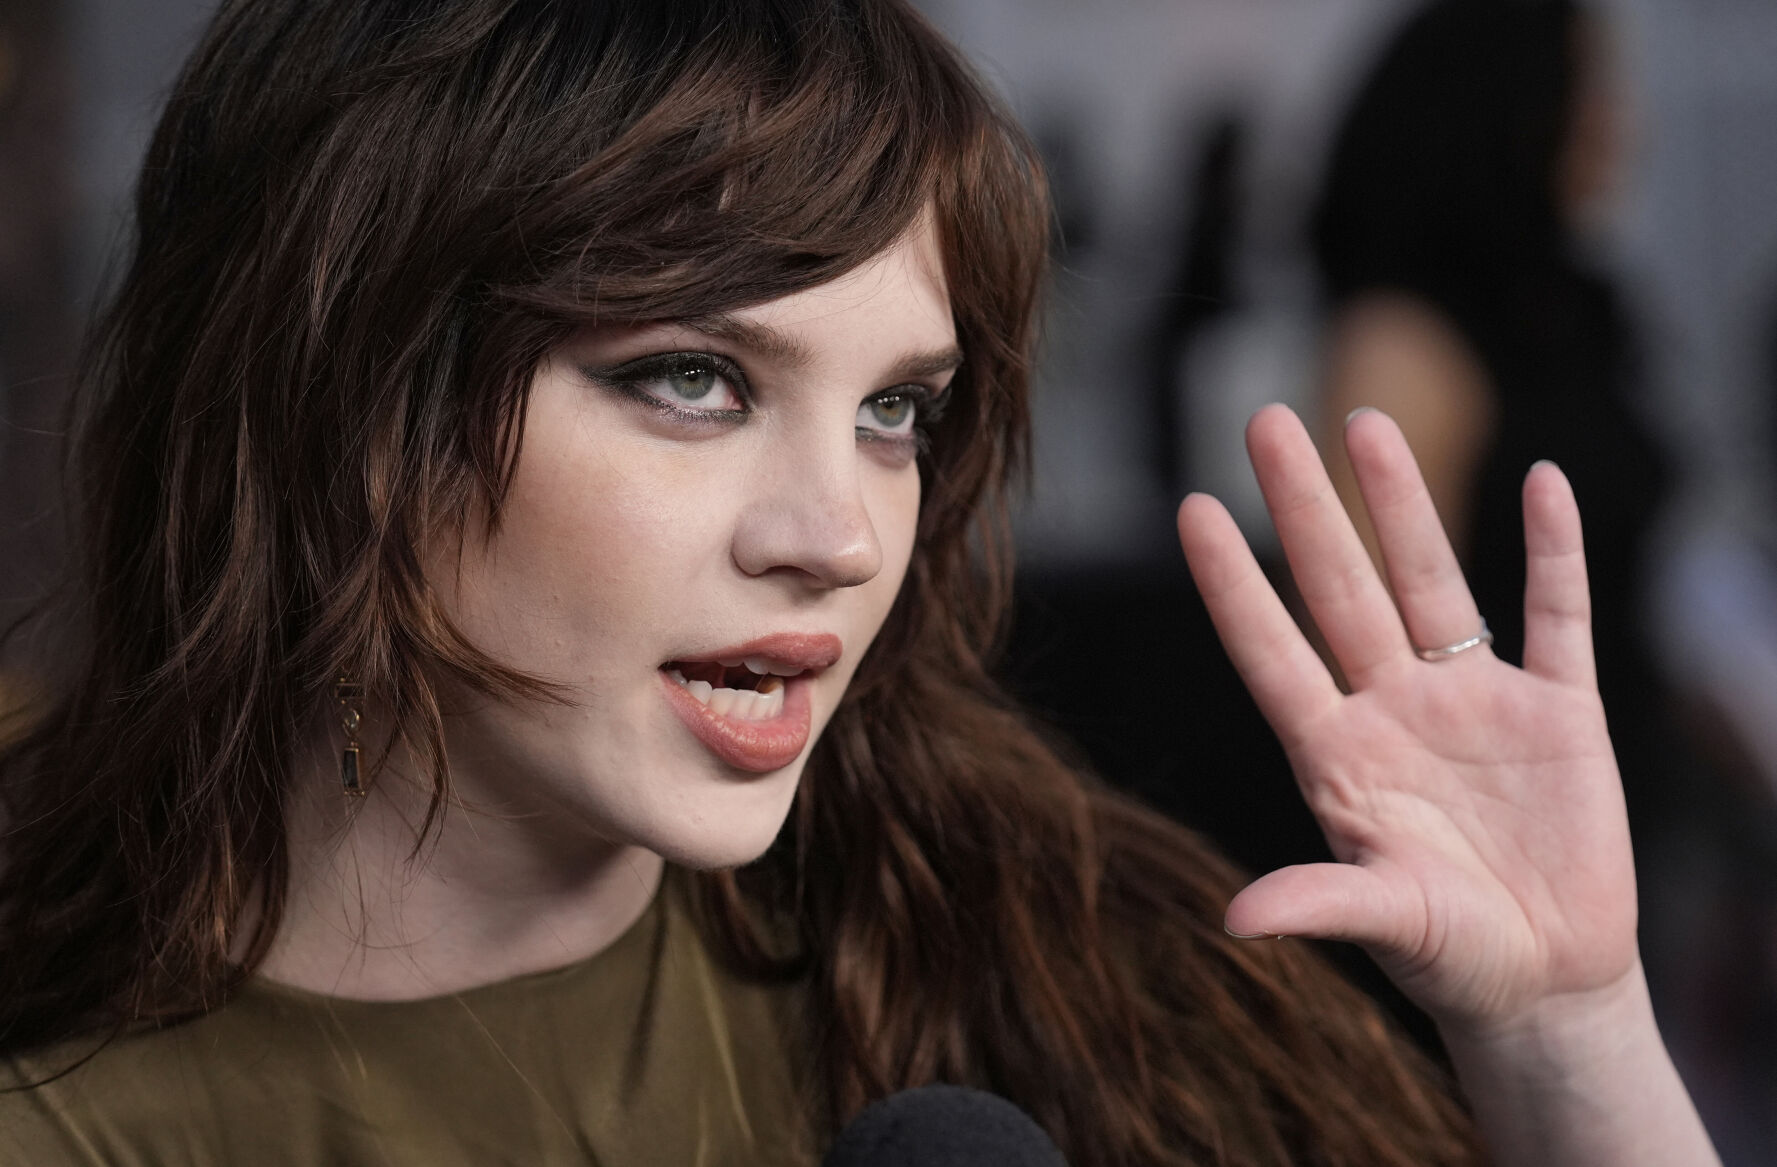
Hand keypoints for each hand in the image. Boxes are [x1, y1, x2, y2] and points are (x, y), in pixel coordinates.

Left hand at [1177, 404, 1637, 1030]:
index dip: (1233, 584)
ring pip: (1432, 581)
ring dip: (1403, 504)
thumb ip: (1320, 905)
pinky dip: (1555, 553)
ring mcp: (1475, 702)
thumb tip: (1234, 917)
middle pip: (1340, 589)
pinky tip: (1542, 484)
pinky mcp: (1562, 713)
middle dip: (1303, 506)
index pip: (1272, 651)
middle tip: (1263, 419)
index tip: (1190, 507)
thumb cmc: (1453, 957)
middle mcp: (1394, 709)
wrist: (1548, 983)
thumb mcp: (1388, 925)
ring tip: (1367, 422)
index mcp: (1338, 756)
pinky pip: (1560, 616)